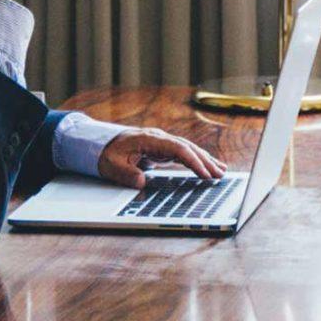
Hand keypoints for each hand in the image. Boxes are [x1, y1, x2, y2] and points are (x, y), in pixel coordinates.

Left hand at [97, 128, 226, 188]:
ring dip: (204, 159)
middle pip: (187, 148)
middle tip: (220, 174)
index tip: (204, 174)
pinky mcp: (161, 148)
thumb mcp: (112, 166)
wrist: (99, 143)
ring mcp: (161, 142)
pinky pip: (183, 153)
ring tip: (221, 170)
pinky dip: (196, 159)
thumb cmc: (106, 153)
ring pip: (188, 149)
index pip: (178, 149)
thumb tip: (142, 182)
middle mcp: (159, 138)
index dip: (193, 161)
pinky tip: (206, 166)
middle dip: (205, 161)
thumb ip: (127, 174)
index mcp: (150, 139)